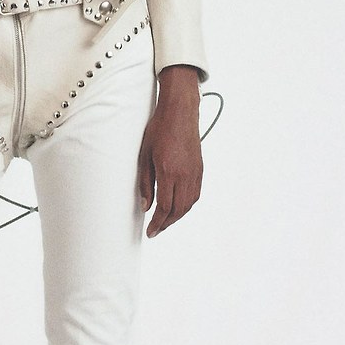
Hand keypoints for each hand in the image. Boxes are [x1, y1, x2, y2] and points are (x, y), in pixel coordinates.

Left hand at [137, 65, 203, 237]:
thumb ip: (145, 182)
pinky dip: (186, 205)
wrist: (180, 112)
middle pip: (178, 210)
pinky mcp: (200, 169)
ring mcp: (195, 172)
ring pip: (189, 204)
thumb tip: (145, 205)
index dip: (157, 223)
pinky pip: (195, 194)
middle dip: (167, 224)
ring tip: (165, 221)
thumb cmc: (159, 129)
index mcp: (169, 172)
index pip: (165, 207)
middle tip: (156, 230)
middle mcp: (185, 175)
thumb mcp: (144, 155)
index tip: (151, 232)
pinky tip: (178, 207)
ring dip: (177, 216)